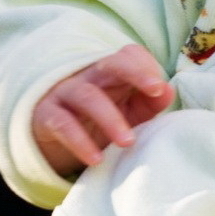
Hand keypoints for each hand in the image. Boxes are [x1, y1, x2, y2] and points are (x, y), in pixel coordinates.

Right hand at [31, 45, 175, 175]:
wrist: (53, 142)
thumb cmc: (98, 123)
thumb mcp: (129, 113)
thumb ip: (150, 103)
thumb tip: (168, 91)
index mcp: (112, 73)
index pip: (129, 56)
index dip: (146, 67)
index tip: (161, 88)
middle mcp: (88, 77)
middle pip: (110, 63)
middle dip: (135, 72)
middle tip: (156, 91)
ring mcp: (65, 93)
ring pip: (87, 96)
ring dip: (110, 118)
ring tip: (128, 142)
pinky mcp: (46, 115)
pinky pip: (63, 124)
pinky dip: (80, 142)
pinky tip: (96, 160)